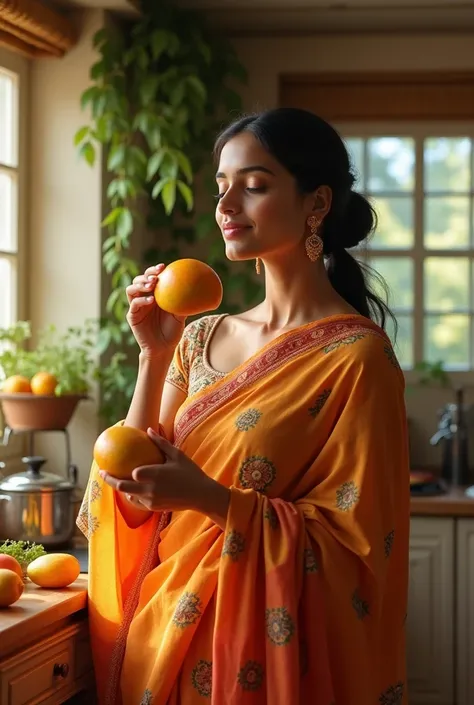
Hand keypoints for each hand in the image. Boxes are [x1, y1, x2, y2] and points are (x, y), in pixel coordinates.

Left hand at [99, 428, 229, 526]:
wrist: (201, 495)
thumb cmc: (190, 472)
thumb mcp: (177, 455)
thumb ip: (161, 443)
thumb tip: (148, 429)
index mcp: (155, 474)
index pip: (132, 473)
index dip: (122, 470)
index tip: (110, 464)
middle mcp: (150, 489)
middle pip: (123, 487)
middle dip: (109, 480)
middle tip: (101, 473)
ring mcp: (151, 500)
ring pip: (129, 496)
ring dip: (122, 489)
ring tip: (115, 481)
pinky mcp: (154, 508)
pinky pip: (138, 502)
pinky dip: (132, 496)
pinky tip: (131, 490)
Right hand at [126, 264, 184, 355]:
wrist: (163, 348)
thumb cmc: (173, 331)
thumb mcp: (180, 316)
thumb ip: (185, 303)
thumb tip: (202, 292)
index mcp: (154, 294)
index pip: (151, 277)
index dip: (154, 270)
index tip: (163, 266)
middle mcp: (143, 298)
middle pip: (139, 280)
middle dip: (146, 274)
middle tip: (156, 275)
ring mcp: (136, 306)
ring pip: (131, 289)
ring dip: (140, 284)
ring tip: (152, 284)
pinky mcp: (132, 316)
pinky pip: (134, 304)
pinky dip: (141, 300)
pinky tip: (151, 300)